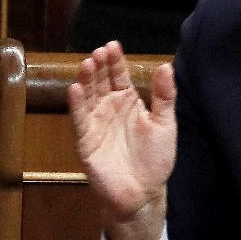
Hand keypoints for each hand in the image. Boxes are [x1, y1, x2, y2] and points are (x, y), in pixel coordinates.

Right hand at [68, 41, 176, 239]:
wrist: (143, 194)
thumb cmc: (155, 159)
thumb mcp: (165, 124)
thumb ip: (164, 96)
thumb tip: (166, 66)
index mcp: (128, 101)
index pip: (119, 75)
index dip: (116, 61)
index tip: (113, 45)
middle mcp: (109, 108)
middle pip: (101, 81)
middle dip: (99, 66)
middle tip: (99, 52)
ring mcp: (96, 123)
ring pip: (89, 96)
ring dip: (86, 80)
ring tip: (87, 63)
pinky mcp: (86, 140)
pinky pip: (80, 119)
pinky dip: (76, 104)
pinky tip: (75, 89)